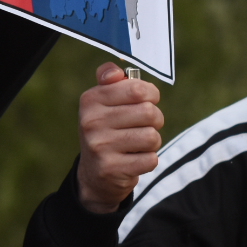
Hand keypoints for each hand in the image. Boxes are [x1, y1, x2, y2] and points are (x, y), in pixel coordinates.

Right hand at [76, 63, 163, 213]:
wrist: (94, 174)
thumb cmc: (107, 129)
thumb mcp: (103, 102)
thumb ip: (110, 79)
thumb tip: (115, 72)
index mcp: (91, 100)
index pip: (137, 89)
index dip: (152, 94)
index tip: (149, 100)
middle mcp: (91, 122)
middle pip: (149, 112)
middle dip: (155, 119)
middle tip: (146, 125)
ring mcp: (100, 147)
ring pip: (152, 137)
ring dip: (152, 141)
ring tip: (139, 143)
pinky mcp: (111, 169)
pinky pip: (150, 160)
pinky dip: (148, 160)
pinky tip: (134, 159)